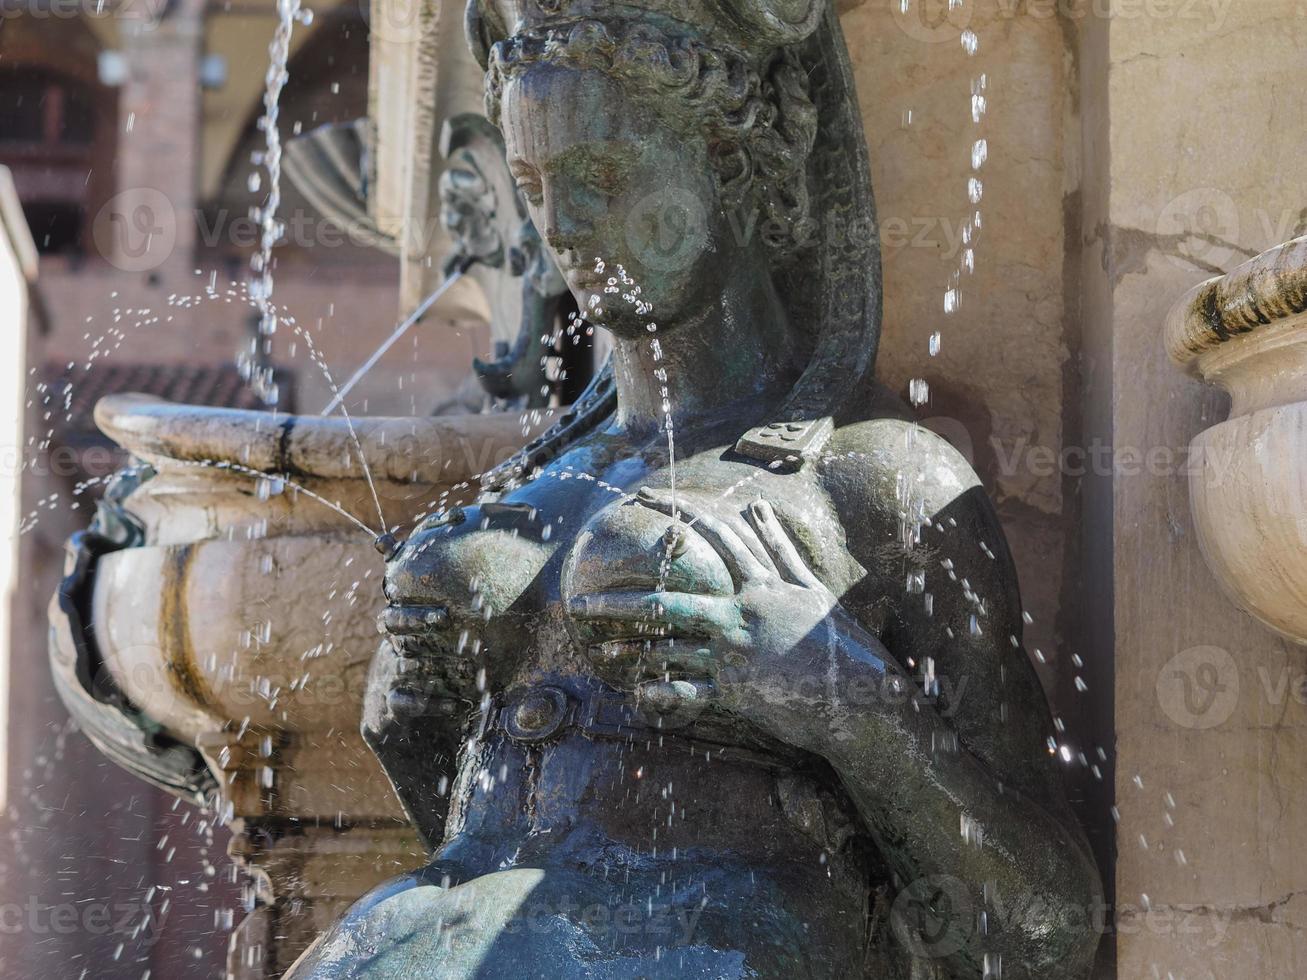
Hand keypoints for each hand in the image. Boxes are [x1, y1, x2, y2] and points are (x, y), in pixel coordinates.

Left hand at [567, 487, 888, 750]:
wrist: (861, 697)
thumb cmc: (839, 642)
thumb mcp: (810, 588)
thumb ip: (780, 547)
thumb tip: (757, 505)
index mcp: (762, 585)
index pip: (715, 538)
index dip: (678, 514)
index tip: (647, 497)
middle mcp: (743, 613)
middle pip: (673, 598)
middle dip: (624, 599)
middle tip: (583, 600)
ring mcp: (737, 653)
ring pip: (673, 645)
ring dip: (634, 648)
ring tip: (602, 649)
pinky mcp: (737, 691)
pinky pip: (689, 690)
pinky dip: (662, 691)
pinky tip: (636, 690)